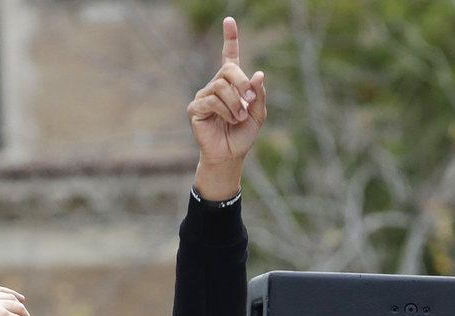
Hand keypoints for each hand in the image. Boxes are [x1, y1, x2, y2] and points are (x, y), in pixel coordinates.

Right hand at [188, 16, 266, 198]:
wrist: (231, 155)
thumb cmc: (243, 134)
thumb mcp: (258, 114)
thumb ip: (259, 95)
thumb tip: (259, 75)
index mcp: (231, 84)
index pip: (229, 56)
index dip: (230, 38)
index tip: (230, 21)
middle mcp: (215, 85)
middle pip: (228, 70)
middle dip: (242, 84)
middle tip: (250, 102)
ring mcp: (204, 96)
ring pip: (220, 86)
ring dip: (235, 104)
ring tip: (239, 118)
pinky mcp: (195, 109)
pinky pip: (211, 101)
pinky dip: (225, 111)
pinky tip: (230, 120)